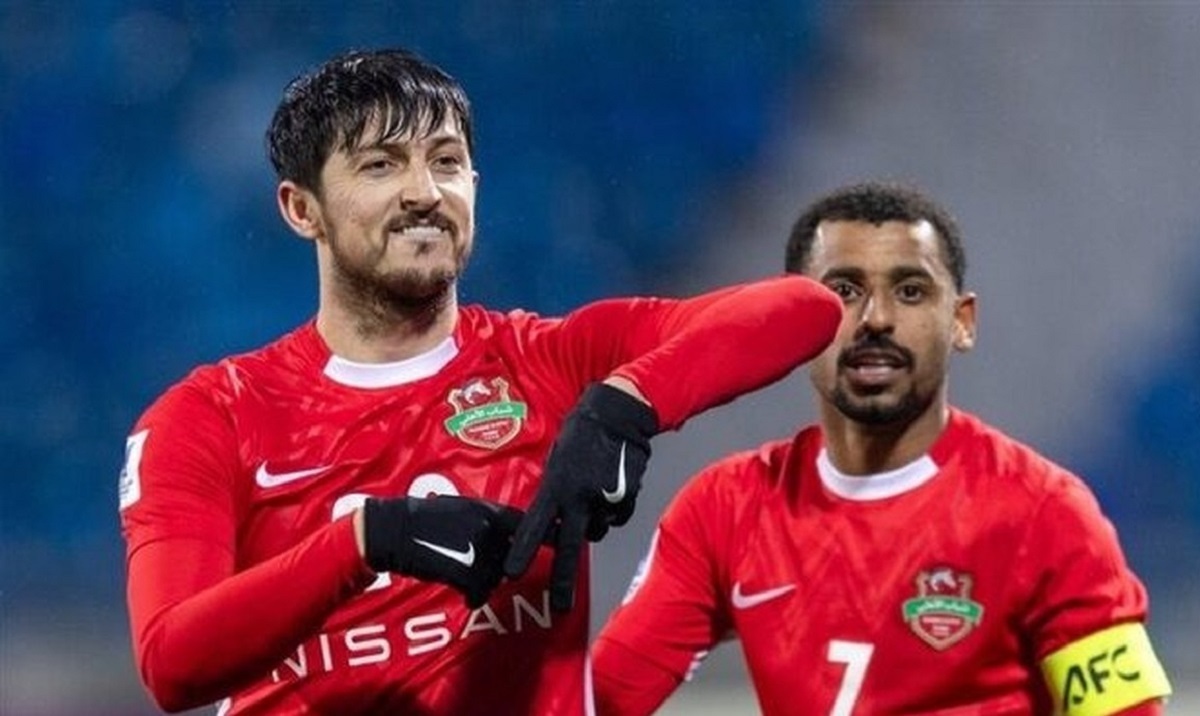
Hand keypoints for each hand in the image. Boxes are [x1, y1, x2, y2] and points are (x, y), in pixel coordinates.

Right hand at [363, 496, 523, 608]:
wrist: (393, 530)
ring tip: (471, 580)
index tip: (550, 544)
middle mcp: (487, 528)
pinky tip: (468, 597)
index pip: (524, 524)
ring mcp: (477, 550)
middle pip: (512, 555)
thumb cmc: (423, 518)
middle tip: (485, 568)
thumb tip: (507, 532)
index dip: (539, 537)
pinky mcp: (464, 572)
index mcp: (487, 509)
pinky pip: (480, 591)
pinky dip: (475, 597)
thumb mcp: (460, 507)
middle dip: (501, 565)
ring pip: (497, 575)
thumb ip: (486, 519)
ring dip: (487, 581)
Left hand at [504, 382, 657, 611]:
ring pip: (596, 529)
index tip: (512, 574)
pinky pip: (617, 518)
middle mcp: (578, 497)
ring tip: (595, 490)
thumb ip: (554, 493)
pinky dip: (614, 510)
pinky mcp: (627, 499)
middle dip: (563, 580)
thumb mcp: (557, 462)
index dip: (522, 551)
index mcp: (555, 487)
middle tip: (561, 607)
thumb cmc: (579, 434)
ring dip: (593, 521)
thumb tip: (552, 524)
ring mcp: (604, 500)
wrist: (618, 414)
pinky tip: (612, 486)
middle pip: (569, 547)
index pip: (535, 526)